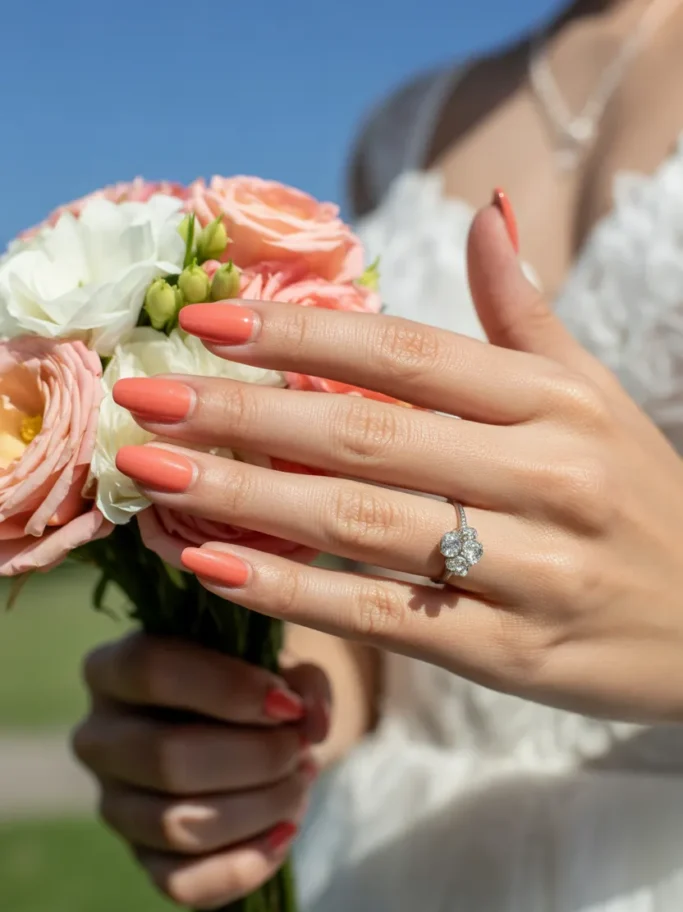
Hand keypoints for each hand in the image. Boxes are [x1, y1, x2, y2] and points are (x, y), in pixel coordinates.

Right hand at [72, 634, 329, 908]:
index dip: (228, 689)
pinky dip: (245, 866)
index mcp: (114, 670)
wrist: (244, 731)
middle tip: (300, 749)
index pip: (152, 671)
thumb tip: (311, 723)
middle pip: (166, 758)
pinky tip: (285, 832)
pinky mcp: (142, 859)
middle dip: (256, 758)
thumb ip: (304, 682)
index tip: (287, 704)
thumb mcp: (279, 665)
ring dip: (260, 808)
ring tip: (300, 783)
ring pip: (178, 826)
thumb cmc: (251, 684)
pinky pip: (183, 885)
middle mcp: (98, 738)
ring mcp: (114, 805)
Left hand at [112, 196, 682, 721]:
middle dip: (243, 413)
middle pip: (363, 433)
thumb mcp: (595, 398)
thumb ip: (526, 314)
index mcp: (553, 404)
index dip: (299, 334)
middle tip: (145, 397)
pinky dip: (292, 593)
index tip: (204, 323)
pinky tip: (212, 565)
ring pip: (360, 523)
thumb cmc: (643, 498)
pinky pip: (381, 616)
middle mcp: (542, 476)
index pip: (405, 353)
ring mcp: (526, 569)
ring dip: (244, 498)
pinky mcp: (509, 654)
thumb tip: (485, 213)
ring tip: (154, 475)